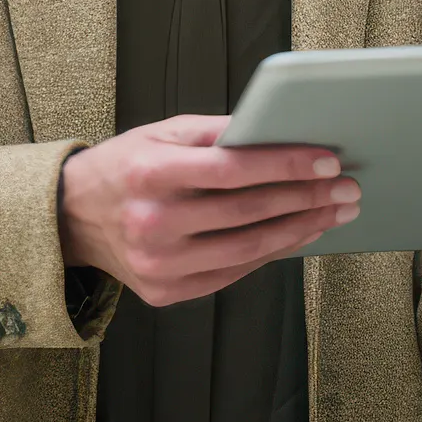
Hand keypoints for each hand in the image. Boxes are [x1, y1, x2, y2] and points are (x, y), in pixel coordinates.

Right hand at [58, 115, 358, 307]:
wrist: (73, 217)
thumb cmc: (128, 165)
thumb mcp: (163, 133)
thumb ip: (218, 132)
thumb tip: (279, 129)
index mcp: (149, 174)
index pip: (232, 169)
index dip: (285, 165)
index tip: (328, 160)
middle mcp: (151, 223)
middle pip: (247, 213)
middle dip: (306, 198)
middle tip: (347, 187)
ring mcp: (158, 265)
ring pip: (247, 249)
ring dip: (300, 229)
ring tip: (334, 212)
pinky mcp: (166, 292)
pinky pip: (232, 272)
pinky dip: (271, 253)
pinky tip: (299, 233)